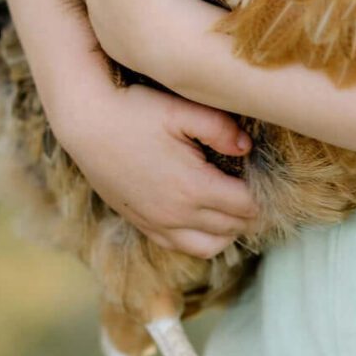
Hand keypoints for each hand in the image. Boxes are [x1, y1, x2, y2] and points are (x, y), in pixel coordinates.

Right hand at [59, 76, 258, 258]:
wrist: (85, 122)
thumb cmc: (134, 110)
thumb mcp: (181, 110)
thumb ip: (221, 128)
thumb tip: (248, 148)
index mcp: (194, 187)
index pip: (248, 206)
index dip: (265, 196)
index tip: (271, 182)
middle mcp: (177, 214)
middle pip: (234, 227)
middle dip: (252, 213)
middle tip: (260, 193)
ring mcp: (158, 223)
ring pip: (210, 246)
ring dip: (229, 231)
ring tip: (236, 208)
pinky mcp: (142, 223)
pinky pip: (181, 246)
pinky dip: (201, 238)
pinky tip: (206, 217)